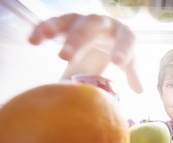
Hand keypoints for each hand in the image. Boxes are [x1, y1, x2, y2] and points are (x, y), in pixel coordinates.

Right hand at [28, 13, 142, 92]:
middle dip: (78, 40)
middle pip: (91, 26)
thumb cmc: (119, 50)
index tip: (117, 63)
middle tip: (65, 57)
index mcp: (123, 33)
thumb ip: (133, 74)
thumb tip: (140, 90)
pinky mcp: (67, 22)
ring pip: (70, 21)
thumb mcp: (128, 62)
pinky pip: (54, 22)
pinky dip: (43, 29)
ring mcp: (84, 20)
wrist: (106, 34)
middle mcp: (103, 23)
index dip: (122, 50)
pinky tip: (33, 40)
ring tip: (43, 40)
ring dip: (56, 30)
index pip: (125, 39)